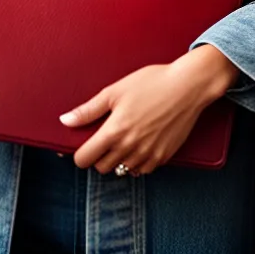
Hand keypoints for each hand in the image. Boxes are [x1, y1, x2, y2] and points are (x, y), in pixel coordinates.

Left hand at [60, 46, 237, 175]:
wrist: (188, 86)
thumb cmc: (152, 82)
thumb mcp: (116, 91)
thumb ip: (89, 110)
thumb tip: (66, 121)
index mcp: (115, 131)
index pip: (85, 159)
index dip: (80, 153)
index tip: (84, 145)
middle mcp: (130, 148)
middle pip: (102, 167)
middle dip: (99, 156)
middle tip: (106, 138)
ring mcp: (148, 155)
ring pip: (122, 170)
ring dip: (118, 159)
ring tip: (125, 138)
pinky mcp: (163, 157)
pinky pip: (142, 170)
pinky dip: (137, 161)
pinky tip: (141, 143)